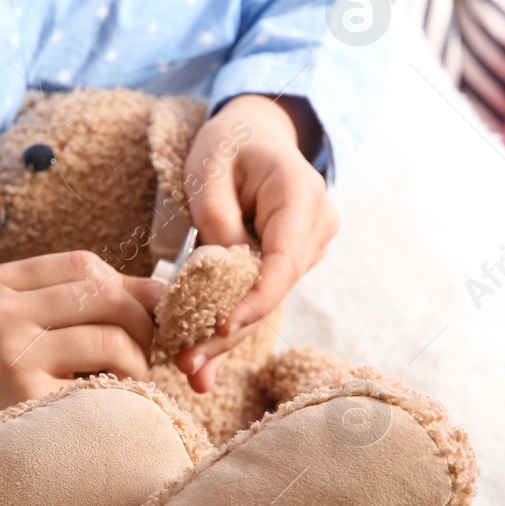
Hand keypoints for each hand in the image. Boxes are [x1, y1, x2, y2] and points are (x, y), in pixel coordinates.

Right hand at [0, 250, 162, 465]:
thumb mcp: (7, 328)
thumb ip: (66, 303)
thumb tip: (157, 291)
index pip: (82, 264)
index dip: (125, 287)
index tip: (140, 315)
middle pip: (103, 294)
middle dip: (141, 322)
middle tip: (146, 352)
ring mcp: (11, 355)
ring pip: (111, 337)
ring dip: (139, 361)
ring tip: (131, 382)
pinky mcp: (29, 400)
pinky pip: (105, 385)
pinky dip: (124, 393)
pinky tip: (113, 407)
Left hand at [175, 94, 336, 391]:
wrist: (256, 133)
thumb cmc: (230, 144)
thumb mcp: (210, 167)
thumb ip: (215, 215)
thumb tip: (219, 273)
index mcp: (301, 195)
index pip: (283, 261)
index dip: (254, 301)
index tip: (219, 329)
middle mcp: (316, 226)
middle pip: (273, 291)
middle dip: (231, 333)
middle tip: (188, 366)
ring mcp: (309, 247)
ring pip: (267, 301)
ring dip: (228, 337)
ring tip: (191, 372)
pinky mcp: (290, 262)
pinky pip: (261, 296)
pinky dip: (232, 324)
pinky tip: (206, 363)